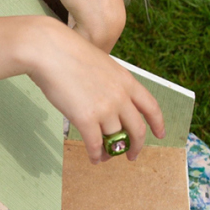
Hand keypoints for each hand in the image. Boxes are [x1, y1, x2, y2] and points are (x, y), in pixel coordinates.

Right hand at [26, 19, 163, 162]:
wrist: (49, 51)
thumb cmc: (67, 53)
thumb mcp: (101, 64)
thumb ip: (110, 83)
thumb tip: (107, 100)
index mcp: (126, 81)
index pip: (150, 107)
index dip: (158, 123)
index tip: (160, 135)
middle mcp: (120, 97)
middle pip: (137, 129)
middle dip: (136, 146)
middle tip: (131, 155)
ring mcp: (105, 109)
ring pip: (115, 140)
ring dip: (111, 152)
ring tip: (104, 157)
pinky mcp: (86, 119)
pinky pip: (96, 145)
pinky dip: (96, 155)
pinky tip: (93, 158)